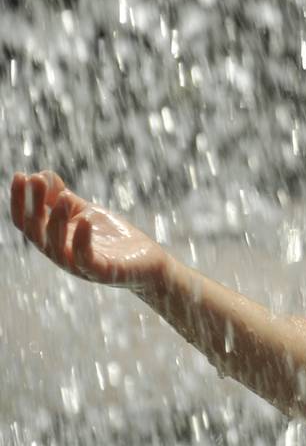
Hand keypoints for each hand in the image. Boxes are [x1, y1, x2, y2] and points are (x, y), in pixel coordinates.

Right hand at [10, 170, 170, 292]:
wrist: (147, 260)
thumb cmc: (112, 237)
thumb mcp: (85, 212)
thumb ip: (62, 198)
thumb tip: (41, 173)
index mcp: (53, 239)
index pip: (27, 221)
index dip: (20, 200)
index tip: (19, 175)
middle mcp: (60, 254)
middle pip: (36, 232)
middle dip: (33, 205)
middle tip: (36, 180)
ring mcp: (79, 266)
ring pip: (56, 246)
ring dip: (56, 220)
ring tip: (63, 196)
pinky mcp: (101, 272)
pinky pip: (85, 259)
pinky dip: (81, 240)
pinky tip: (84, 220)